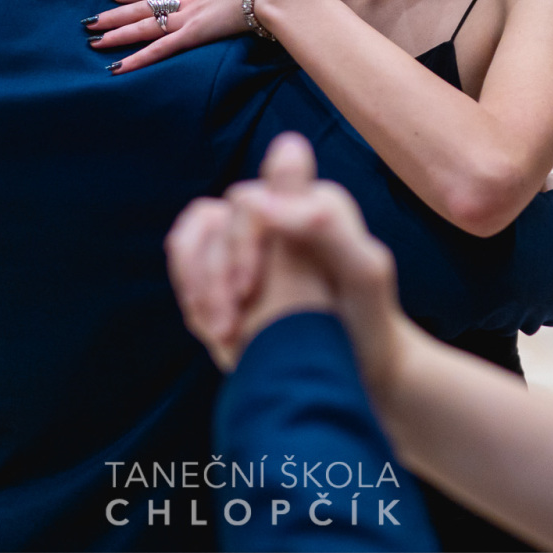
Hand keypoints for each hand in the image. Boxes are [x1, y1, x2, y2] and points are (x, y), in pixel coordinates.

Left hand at [86, 0, 283, 72]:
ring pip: (143, 26)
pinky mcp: (193, 34)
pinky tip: (120, 67)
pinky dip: (137, 58)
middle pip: (142, 7)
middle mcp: (188, 2)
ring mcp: (188, 18)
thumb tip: (242, 8)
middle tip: (89, 21)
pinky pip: (159, 49)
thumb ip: (235, 3)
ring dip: (117, 34)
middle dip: (115, 14)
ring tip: (93, 41)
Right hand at [167, 133, 407, 394]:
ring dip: (199, 287)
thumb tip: (271, 182)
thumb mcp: (361, 272)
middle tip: (231, 329)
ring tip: (223, 334)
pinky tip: (217, 330)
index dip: (241, 242)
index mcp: (311, 200)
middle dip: (217, 278)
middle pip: (217, 223)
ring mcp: (250, 235)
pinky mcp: (229, 262)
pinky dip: (193, 294)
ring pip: (193, 237)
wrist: (358, 370)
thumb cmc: (366, 320)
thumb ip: (324, 221)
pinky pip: (186, 259)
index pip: (250, 201)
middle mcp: (278, 210)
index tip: (249, 290)